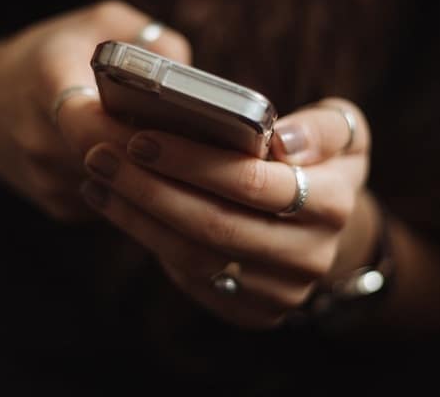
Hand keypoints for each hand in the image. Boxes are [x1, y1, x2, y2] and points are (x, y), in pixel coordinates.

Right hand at [0, 0, 190, 219]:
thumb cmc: (48, 57)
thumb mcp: (96, 23)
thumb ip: (147, 39)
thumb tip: (192, 78)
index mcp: (46, 83)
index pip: (90, 123)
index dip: (135, 131)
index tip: (175, 125)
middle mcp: (40, 139)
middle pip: (115, 162)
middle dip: (160, 156)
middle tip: (204, 144)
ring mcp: (48, 181)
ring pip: (121, 188)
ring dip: (153, 176)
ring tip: (187, 154)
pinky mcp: (59, 207)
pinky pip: (113, 202)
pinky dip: (136, 188)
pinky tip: (150, 166)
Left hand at [80, 98, 372, 327]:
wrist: (322, 228)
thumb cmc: (319, 163)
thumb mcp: (341, 132)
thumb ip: (322, 127)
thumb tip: (281, 141)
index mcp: (333, 204)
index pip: (252, 183)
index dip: (192, 162)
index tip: (140, 138)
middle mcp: (311, 256)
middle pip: (214, 225)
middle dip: (149, 188)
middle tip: (101, 156)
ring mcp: (280, 292)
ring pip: (194, 257)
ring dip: (136, 216)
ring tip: (98, 178)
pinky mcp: (252, 312)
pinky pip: (190, 278)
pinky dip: (147, 239)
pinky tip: (116, 206)